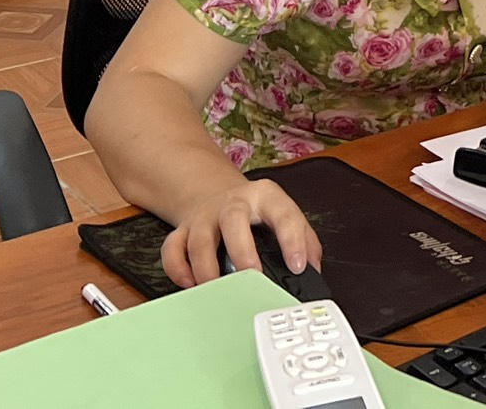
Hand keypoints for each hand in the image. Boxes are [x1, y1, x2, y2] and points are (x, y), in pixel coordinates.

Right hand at [160, 177, 317, 287]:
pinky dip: (179, 270)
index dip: (293, 241)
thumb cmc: (257, 213)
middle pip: (233, 219)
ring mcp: (205, 216)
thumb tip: (312, 272)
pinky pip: (173, 250)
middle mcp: (233, 203)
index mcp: (266, 197)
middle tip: (251, 277)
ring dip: (207, 269)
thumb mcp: (284, 216)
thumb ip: (304, 241)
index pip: (284, 214)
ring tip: (219, 291)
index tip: (298, 266)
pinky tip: (192, 285)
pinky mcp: (183, 230)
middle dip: (242, 251)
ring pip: (199, 239)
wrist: (220, 194)